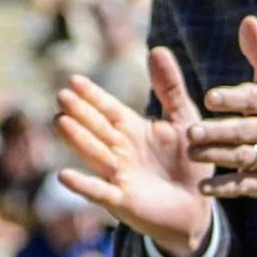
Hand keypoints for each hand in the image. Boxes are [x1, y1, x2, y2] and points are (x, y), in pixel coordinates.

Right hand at [56, 54, 213, 256]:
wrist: (196, 207)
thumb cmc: (188, 162)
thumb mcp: (184, 120)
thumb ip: (171, 88)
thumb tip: (158, 49)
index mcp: (132, 129)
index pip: (108, 108)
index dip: (92, 96)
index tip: (74, 80)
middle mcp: (119, 150)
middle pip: (95, 127)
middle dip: (80, 113)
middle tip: (63, 96)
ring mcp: (117, 175)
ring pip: (93, 153)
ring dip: (77, 140)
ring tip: (60, 122)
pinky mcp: (121, 201)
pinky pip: (98, 192)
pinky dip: (82, 185)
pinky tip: (64, 175)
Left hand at [190, 14, 256, 199]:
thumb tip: (247, 21)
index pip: (255, 100)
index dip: (233, 99)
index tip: (209, 97)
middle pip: (247, 132)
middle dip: (220, 132)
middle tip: (191, 131)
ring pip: (246, 159)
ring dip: (219, 157)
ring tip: (192, 152)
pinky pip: (247, 186)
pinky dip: (226, 189)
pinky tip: (203, 188)